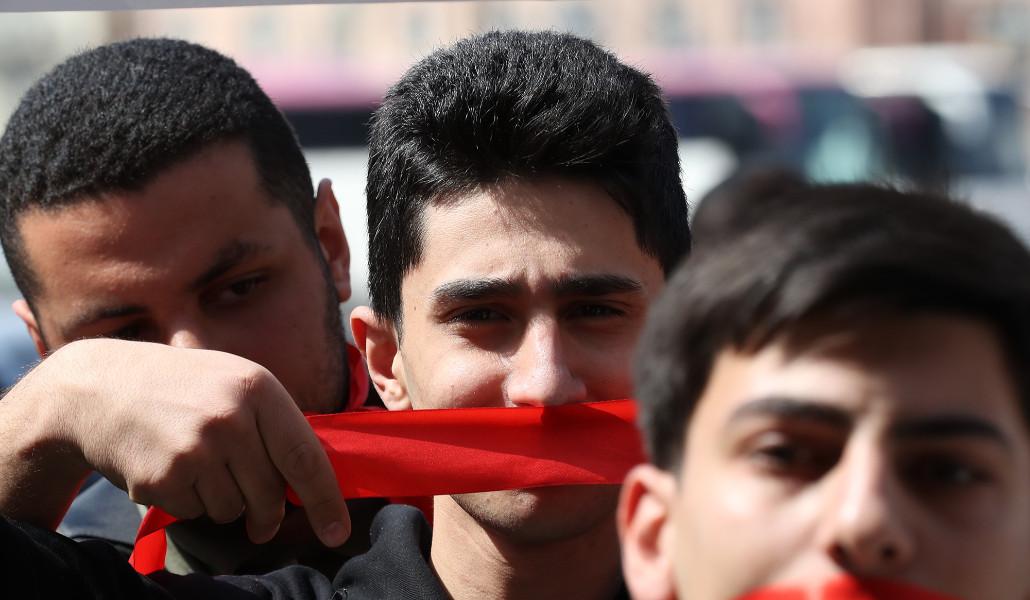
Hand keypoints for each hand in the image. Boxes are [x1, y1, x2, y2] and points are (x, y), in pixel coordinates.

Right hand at [0, 338, 349, 546]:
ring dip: (221, 500)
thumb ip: (273, 424)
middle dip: (267, 511)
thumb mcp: (234, 380)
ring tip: (197, 463)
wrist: (100, 387)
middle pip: (271, 494)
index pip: (305, 456)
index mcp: (257, 388)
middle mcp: (230, 418)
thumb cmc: (182, 386)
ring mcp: (195, 449)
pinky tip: (170, 467)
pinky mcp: (162, 477)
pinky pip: (196, 513)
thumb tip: (309, 485)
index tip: (339, 532)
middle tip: (256, 508)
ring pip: (234, 509)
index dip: (326, 500)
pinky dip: (188, 501)